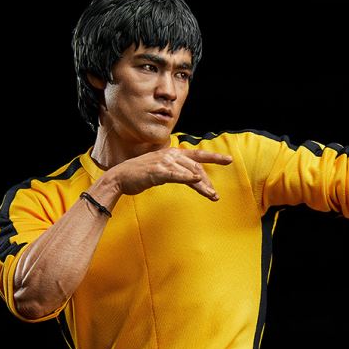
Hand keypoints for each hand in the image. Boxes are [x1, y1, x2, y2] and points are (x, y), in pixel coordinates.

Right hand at [109, 146, 232, 199]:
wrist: (120, 177)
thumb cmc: (141, 174)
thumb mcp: (162, 169)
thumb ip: (176, 170)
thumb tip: (192, 176)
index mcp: (172, 153)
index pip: (197, 155)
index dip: (214, 157)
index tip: (229, 160)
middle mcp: (170, 155)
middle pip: (196, 168)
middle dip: (208, 182)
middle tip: (215, 195)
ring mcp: (164, 162)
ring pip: (189, 173)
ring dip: (203, 186)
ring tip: (212, 196)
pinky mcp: (158, 172)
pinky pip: (176, 175)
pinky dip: (187, 178)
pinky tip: (197, 181)